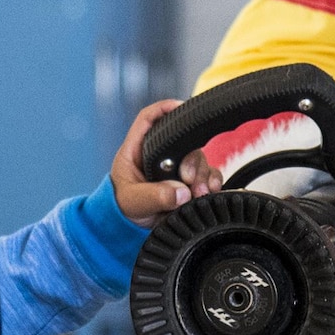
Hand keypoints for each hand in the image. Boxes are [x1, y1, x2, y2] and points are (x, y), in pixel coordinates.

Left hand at [112, 100, 220, 226]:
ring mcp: (176, 168)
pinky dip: (212, 181)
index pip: (149, 119)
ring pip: (199, 158)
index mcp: (138, 150)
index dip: (164, 109)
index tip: (181, 108)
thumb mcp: (132, 201)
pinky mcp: (189, 182)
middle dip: (192, 158)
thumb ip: (153, 196)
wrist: (129, 226)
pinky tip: (210, 190)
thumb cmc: (122, 206)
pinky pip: (208, 175)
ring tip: (198, 193)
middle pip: (182, 141)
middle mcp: (159, 155)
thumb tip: (180, 193)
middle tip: (189, 179)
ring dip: (203, 174)